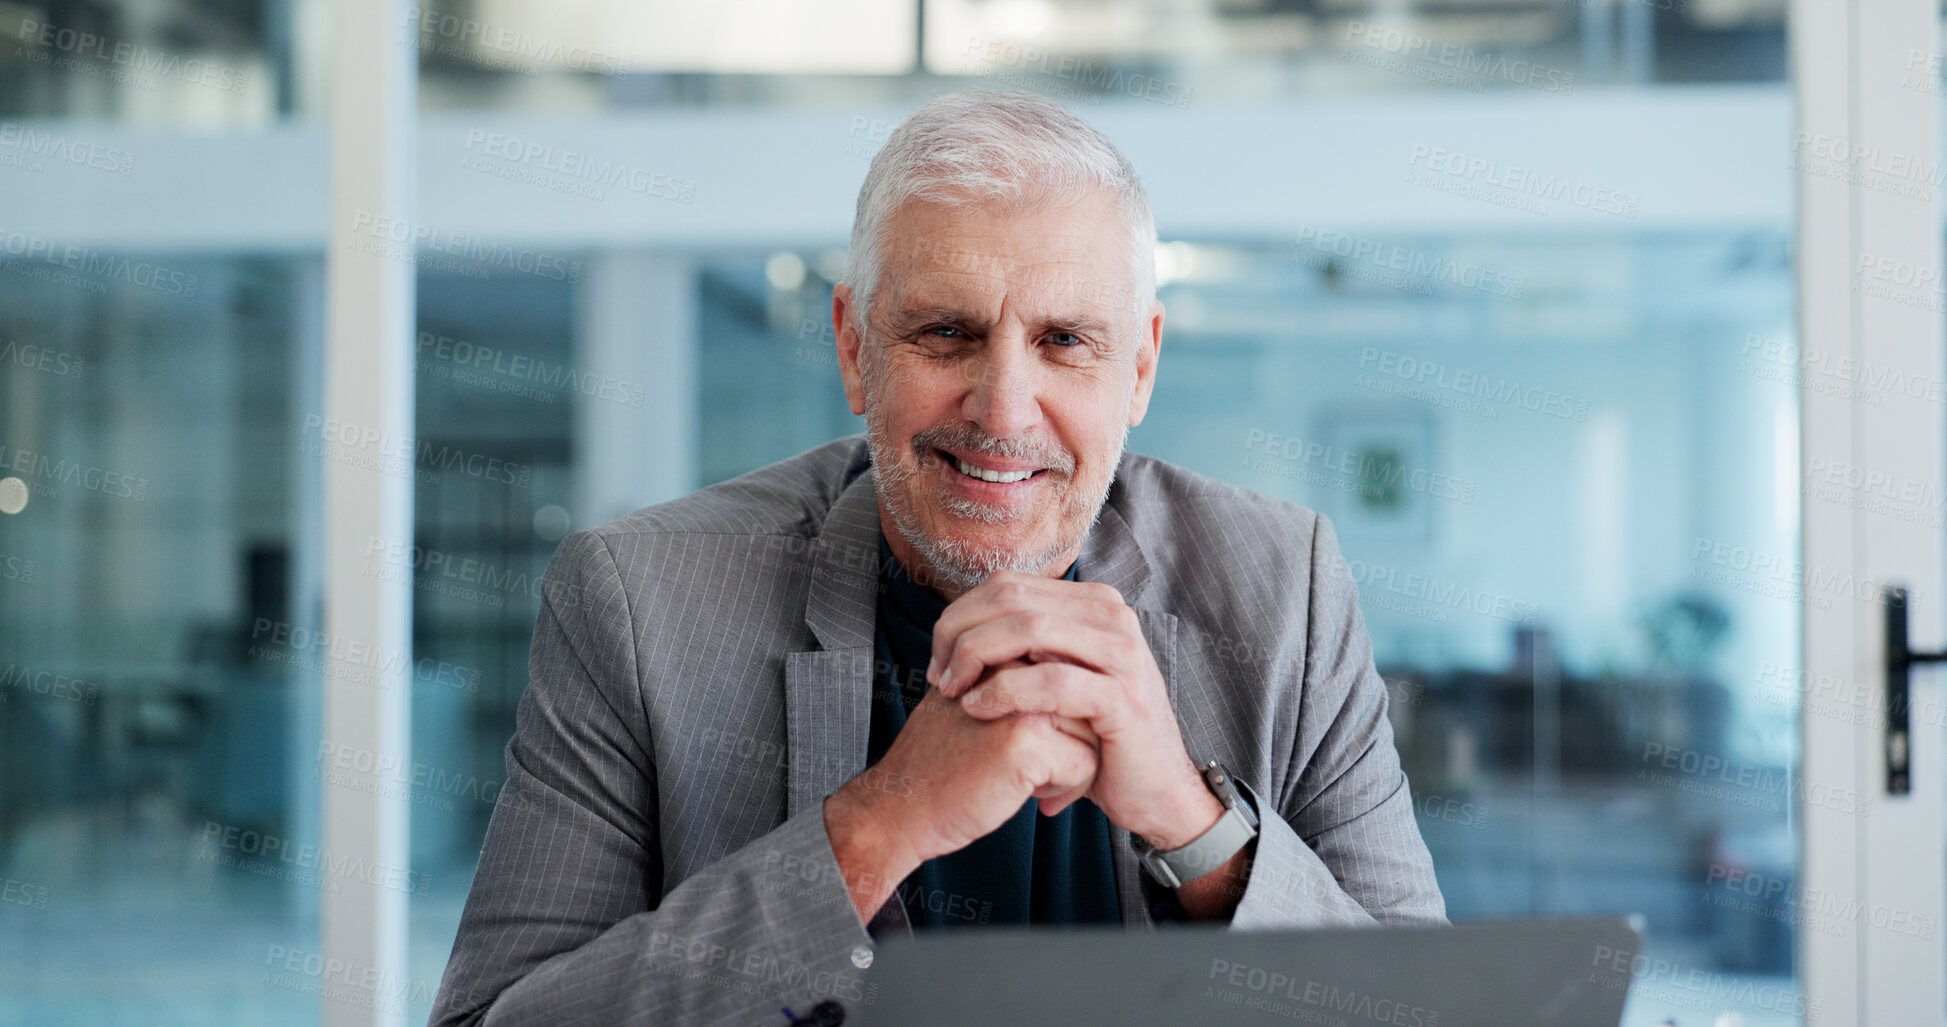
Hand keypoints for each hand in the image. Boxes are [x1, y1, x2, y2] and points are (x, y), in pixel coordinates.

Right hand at [823, 683, 1098, 919]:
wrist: (901, 805)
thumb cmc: (942, 762)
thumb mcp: (978, 701)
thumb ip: (1021, 683)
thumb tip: (1085, 682)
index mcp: (1000, 650)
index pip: (1072, 675)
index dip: (1065, 715)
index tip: (1033, 741)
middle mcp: (1011, 664)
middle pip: (1087, 699)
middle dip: (1076, 740)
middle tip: (1033, 768)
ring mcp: (1017, 699)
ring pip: (1093, 729)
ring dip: (1072, 765)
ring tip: (1027, 779)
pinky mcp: (1024, 739)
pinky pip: (1086, 763)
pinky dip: (1065, 788)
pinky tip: (1024, 793)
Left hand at [926, 571, 1223, 851]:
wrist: (1155, 791)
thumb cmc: (1094, 736)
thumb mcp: (1056, 677)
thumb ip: (1021, 645)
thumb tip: (959, 624)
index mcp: (1092, 603)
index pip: (1007, 585)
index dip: (959, 616)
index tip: (938, 659)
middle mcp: (1112, 616)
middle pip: (1011, 599)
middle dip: (960, 634)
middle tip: (938, 676)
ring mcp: (1122, 653)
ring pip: (1028, 630)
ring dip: (976, 657)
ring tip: (952, 691)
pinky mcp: (1123, 697)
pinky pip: (1051, 682)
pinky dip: (1004, 691)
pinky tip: (977, 708)